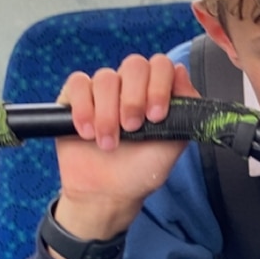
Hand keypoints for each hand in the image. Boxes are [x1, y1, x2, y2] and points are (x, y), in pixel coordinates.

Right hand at [52, 54, 198, 243]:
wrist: (108, 194)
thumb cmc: (142, 169)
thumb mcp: (173, 143)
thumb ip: (185, 107)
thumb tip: (182, 71)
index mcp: (156, 90)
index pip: (161, 65)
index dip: (159, 86)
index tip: (156, 116)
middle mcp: (130, 85)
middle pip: (134, 64)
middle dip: (133, 98)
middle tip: (131, 128)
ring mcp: (102, 91)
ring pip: (105, 77)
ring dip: (107, 112)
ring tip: (108, 143)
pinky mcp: (74, 99)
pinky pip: (78, 84)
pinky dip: (83, 108)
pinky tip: (87, 132)